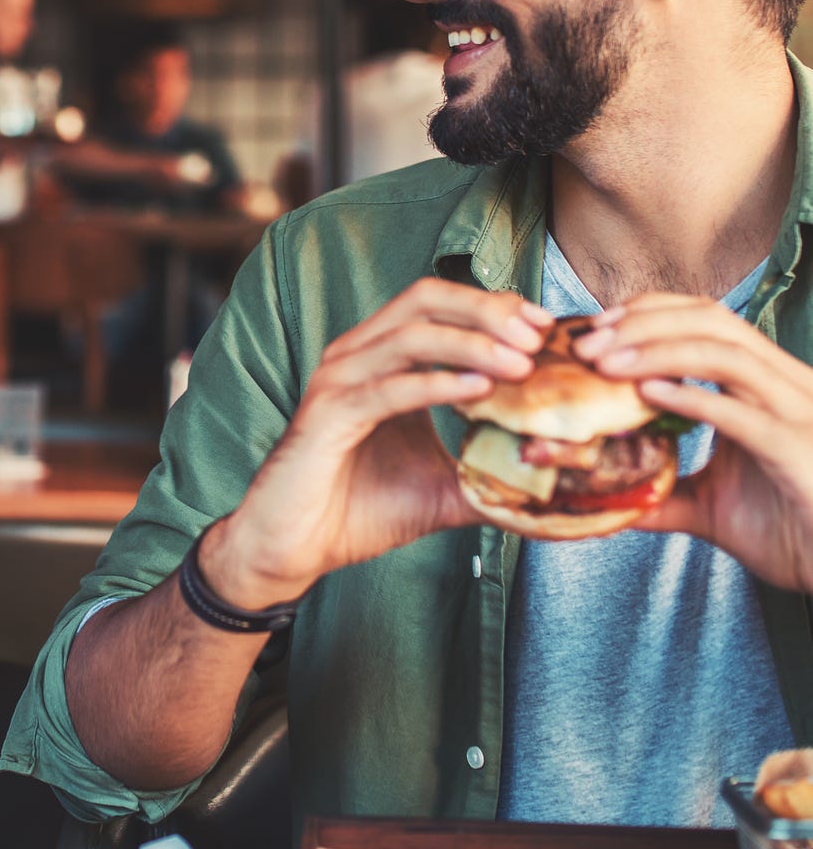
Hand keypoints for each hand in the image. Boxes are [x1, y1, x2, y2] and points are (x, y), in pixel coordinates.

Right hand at [204, 279, 553, 606]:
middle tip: (537, 333)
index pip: (440, 306)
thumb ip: (491, 473)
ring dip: (471, 343)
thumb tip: (555, 484)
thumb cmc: (359, 510)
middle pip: (424, 300)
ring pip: (409, 336)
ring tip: (522, 362)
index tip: (545, 327)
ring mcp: (338, 381)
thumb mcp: (443, 486)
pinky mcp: (328, 415)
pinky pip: (389, 388)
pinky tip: (480, 389)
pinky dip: (437, 383)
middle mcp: (356, 356)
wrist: (294, 548)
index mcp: (380, 359)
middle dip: (486, 309)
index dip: (493, 306)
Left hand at [574, 294, 812, 590]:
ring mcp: (795, 412)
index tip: (596, 330)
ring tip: (606, 365)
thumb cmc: (787, 532)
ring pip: (725, 353)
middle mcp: (783, 385)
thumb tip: (603, 496)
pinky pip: (742, 412)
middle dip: (642, 323)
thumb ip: (660, 493)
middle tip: (587, 346)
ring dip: (657, 351)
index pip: (706, 319)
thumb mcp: (709, 507)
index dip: (649, 312)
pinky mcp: (796, 448)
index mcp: (764, 384)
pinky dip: (692, 396)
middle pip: (712, 321)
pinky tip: (649, 393)